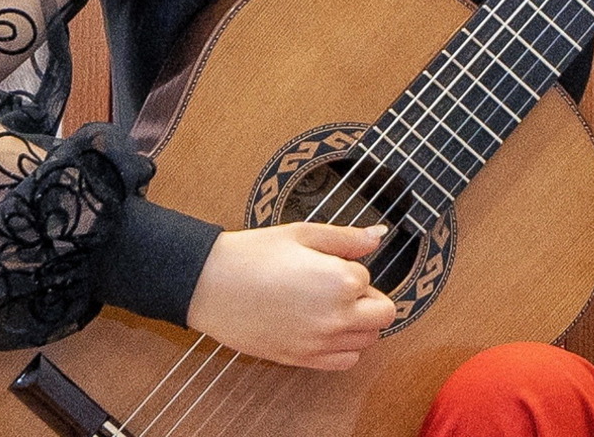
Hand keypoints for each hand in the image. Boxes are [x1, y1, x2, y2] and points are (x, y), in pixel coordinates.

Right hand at [185, 222, 395, 369]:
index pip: (368, 276)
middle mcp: (336, 316)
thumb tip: (377, 236)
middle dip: (368, 298)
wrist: (209, 285)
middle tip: (338, 286)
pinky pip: (346, 361)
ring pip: (369, 339)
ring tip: (327, 306)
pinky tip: (322, 329)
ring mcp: (320, 342)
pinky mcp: (303, 359)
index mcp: (339, 281)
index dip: (348, 267)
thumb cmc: (251, 255)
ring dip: (358, 322)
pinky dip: (343, 347)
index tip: (326, 263)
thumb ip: (345, 238)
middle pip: (383, 313)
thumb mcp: (301, 233)